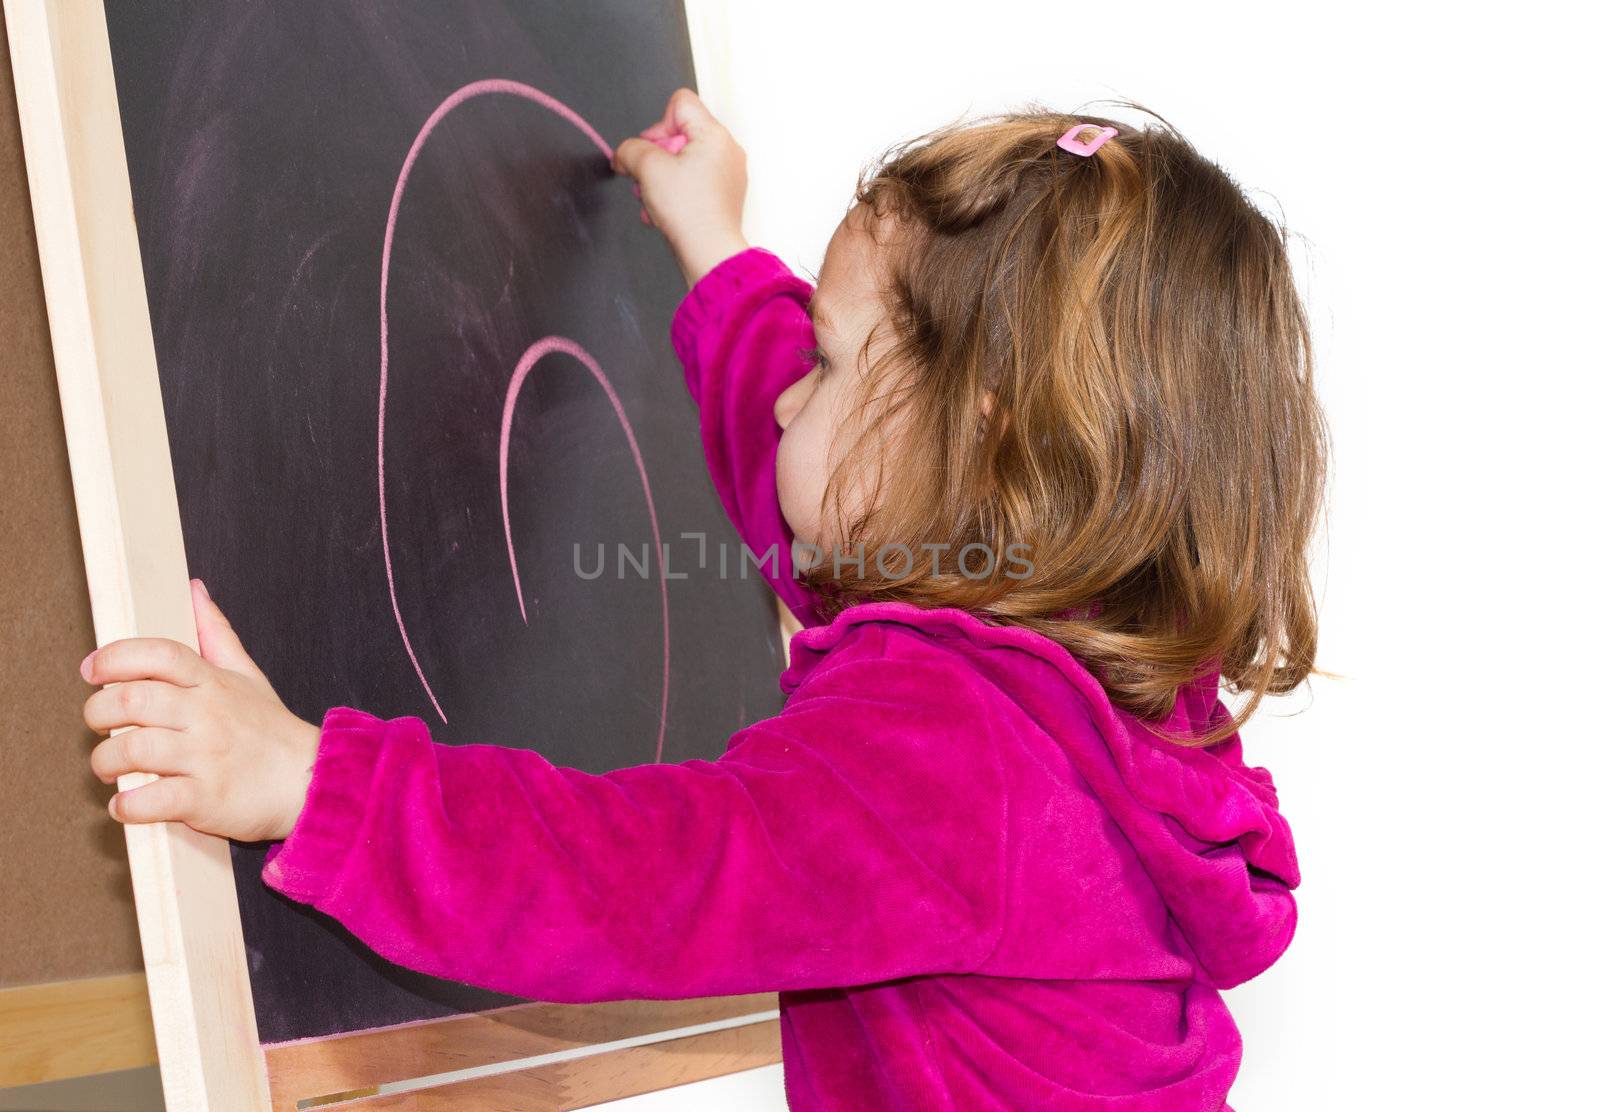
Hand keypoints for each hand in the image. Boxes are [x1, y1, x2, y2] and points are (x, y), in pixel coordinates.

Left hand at [83, 579, 319, 842]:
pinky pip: (151, 801)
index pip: (158, 654)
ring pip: (133, 750)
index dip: (115, 657)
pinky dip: (127, 806)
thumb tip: (195, 591)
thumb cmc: (271, 732)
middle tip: (100, 725)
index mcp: (212, 684)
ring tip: (110, 768)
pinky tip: (127, 804)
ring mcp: (206, 757)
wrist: (312, 781)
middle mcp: (207, 716)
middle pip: (131, 700)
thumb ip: (216, 634)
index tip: (93, 670)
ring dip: (105, 761)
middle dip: (97, 713)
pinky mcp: (206, 799)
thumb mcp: (248, 675)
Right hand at [612, 87, 749, 284]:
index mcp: (715, 135)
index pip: (680, 103)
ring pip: (683, 162)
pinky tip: (665, 213)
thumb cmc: (690, 214)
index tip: (651, 151)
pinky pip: (693, 183)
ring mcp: (728, 174)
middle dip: (656, 158)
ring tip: (655, 201)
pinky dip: (675, 194)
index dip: (657, 125)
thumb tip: (625, 153)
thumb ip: (629, 150)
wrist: (709, 254)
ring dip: (661, 179)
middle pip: (679, 135)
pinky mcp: (724, 195)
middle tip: (648, 180)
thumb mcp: (647, 169)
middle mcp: (727, 150)